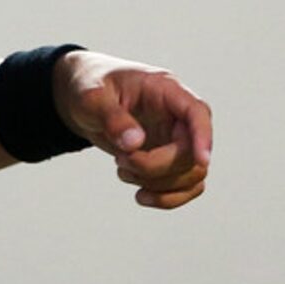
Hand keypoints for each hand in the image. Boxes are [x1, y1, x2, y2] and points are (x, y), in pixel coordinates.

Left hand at [53, 49, 211, 210]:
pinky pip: (185, 186)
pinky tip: (140, 195)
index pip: (197, 112)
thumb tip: (134, 143)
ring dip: (158, 184)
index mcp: (163, 88)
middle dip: (155, 167)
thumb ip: (111, 116)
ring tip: (122, 171)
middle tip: (120, 161)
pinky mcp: (168, 159)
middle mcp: (176, 115)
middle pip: (190, 152)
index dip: (203, 137)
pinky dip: (166, 198)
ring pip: (192, 174)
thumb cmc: (88, 85)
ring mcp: (174, 138)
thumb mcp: (90, 95)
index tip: (200, 160)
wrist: (81, 96)